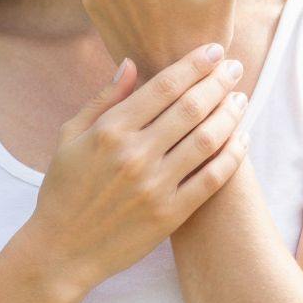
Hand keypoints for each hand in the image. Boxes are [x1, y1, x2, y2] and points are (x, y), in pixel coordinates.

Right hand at [30, 43, 253, 289]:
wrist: (60, 251)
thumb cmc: (63, 190)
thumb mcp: (70, 137)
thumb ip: (103, 99)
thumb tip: (131, 62)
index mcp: (110, 131)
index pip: (164, 86)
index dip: (194, 64)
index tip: (215, 50)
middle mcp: (135, 155)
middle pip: (191, 107)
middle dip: (219, 82)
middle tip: (236, 68)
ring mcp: (154, 186)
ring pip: (206, 140)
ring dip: (230, 114)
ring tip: (241, 99)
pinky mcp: (170, 215)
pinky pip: (212, 180)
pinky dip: (232, 156)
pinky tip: (242, 139)